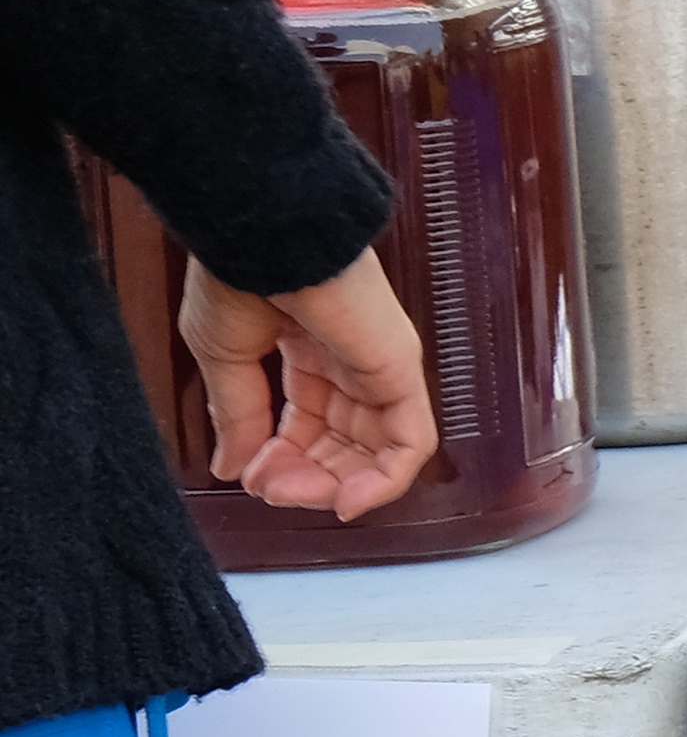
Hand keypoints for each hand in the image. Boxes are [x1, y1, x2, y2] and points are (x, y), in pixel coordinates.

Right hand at [176, 252, 440, 518]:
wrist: (260, 235)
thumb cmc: (239, 271)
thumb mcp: (225, 356)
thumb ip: (238, 415)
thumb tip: (233, 467)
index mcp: (311, 352)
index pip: (309, 425)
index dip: (281, 460)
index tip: (247, 479)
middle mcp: (353, 362)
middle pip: (345, 445)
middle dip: (306, 478)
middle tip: (269, 491)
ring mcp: (381, 367)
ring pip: (378, 452)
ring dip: (334, 485)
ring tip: (289, 492)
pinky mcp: (400, 370)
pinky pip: (410, 441)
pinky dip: (385, 481)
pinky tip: (347, 501)